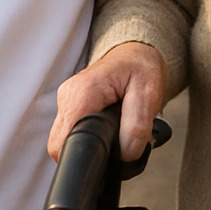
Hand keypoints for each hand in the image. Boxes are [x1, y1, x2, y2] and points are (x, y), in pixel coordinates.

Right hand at [50, 41, 166, 162]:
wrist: (135, 54)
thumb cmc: (141, 69)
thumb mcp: (148, 95)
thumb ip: (137, 127)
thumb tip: (125, 155)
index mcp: (84, 93)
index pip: (66, 141)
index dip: (86, 155)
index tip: (108, 154)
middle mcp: (68, 96)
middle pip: (61, 144)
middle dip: (89, 152)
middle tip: (115, 141)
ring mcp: (65, 100)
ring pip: (65, 140)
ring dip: (88, 144)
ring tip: (112, 131)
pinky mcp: (69, 105)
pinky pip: (70, 131)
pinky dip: (87, 136)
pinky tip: (104, 127)